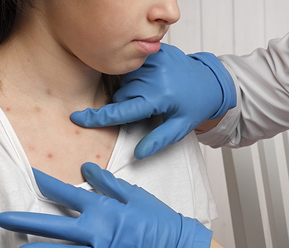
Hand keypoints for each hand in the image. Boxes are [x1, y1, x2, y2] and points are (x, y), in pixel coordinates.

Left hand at [0, 163, 212, 247]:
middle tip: (1, 219)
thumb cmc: (158, 220)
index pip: (68, 194)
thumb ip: (107, 182)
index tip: (29, 176)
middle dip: (25, 221)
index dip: (47, 184)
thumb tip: (85, 166)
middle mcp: (99, 233)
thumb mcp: (135, 195)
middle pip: (55, 226)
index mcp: (105, 209)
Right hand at [70, 43, 236, 159]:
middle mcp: (154, 76)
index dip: (98, 117)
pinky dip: (136, 77)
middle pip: (121, 96)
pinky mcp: (154, 51)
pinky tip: (152, 81)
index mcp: (159, 97)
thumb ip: (158, 140)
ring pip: (124, 82)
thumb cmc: (194, 106)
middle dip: (127, 106)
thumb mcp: (180, 127)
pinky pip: (132, 67)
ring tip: (152, 93)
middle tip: (149, 108)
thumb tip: (138, 154)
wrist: (210, 81)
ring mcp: (153, 60)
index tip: (77, 118)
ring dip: (131, 91)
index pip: (122, 110)